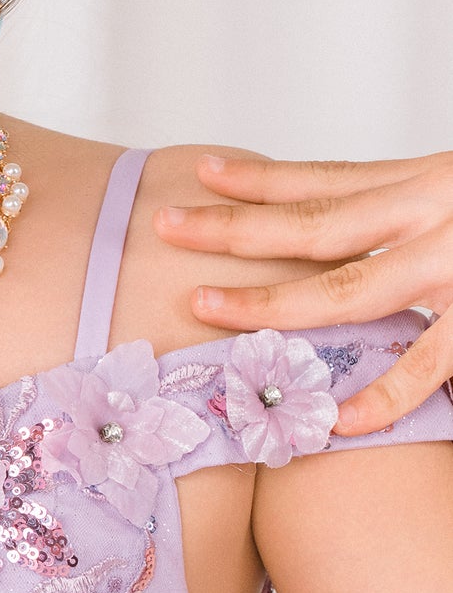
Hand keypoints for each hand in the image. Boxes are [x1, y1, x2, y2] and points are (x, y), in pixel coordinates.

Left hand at [155, 152, 452, 432]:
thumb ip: (412, 214)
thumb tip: (361, 230)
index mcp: (426, 184)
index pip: (329, 182)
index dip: (262, 181)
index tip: (203, 173)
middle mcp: (429, 218)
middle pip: (314, 225)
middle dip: (234, 228)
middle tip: (166, 225)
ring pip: (347, 289)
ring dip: (271, 302)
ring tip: (203, 306)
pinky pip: (428, 364)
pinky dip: (384, 394)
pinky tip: (337, 420)